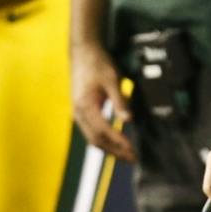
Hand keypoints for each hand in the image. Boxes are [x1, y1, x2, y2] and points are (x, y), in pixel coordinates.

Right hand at [69, 46, 135, 161]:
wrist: (83, 52)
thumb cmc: (97, 63)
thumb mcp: (112, 79)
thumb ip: (120, 101)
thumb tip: (128, 120)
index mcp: (85, 106)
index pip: (104, 131)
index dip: (119, 142)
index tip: (132, 149)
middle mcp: (78, 113)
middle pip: (96, 141)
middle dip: (115, 152)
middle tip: (133, 159)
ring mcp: (77, 113)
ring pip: (92, 139)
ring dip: (109, 149)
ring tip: (126, 154)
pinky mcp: (81, 112)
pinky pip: (91, 132)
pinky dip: (104, 140)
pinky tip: (116, 142)